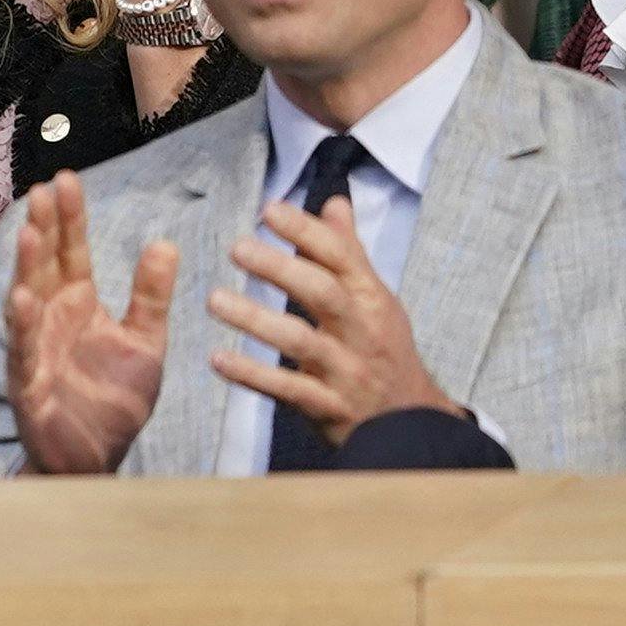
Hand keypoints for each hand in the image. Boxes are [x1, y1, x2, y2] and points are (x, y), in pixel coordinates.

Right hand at [3, 172, 175, 474]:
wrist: (97, 458)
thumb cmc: (113, 400)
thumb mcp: (145, 342)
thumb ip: (151, 296)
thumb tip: (165, 243)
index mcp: (78, 304)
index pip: (72, 252)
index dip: (70, 218)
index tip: (66, 179)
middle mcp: (52, 318)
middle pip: (45, 264)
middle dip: (44, 228)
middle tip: (44, 190)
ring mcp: (36, 347)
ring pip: (28, 297)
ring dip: (27, 266)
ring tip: (30, 232)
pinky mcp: (30, 381)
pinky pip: (25, 349)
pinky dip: (23, 325)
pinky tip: (22, 299)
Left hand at [205, 188, 458, 447]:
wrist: (411, 422)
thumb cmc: (383, 349)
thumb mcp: (375, 299)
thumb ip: (348, 252)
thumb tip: (335, 203)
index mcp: (372, 299)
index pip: (342, 258)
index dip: (307, 232)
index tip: (269, 210)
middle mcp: (362, 332)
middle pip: (324, 294)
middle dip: (282, 269)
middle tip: (237, 247)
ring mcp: (346, 371)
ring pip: (302, 342)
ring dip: (256, 320)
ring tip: (214, 299)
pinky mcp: (329, 407)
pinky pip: (288, 390)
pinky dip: (253, 375)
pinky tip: (219, 359)